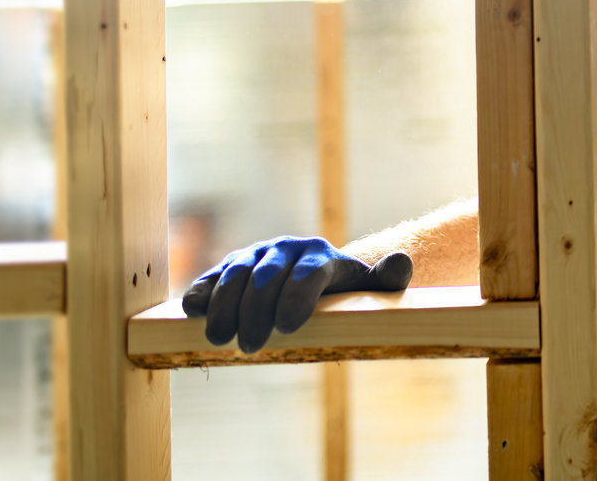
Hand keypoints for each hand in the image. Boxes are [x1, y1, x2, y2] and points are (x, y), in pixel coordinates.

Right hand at [181, 236, 411, 352]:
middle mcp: (285, 250)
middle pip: (268, 276)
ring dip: (224, 305)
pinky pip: (211, 276)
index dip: (298, 297)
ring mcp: (255, 256)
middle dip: (257, 310)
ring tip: (219, 337)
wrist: (312, 277)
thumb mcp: (367, 289)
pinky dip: (201, 291)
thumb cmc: (342, 291)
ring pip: (235, 274)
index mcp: (320, 255)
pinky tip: (193, 311)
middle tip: (251, 346)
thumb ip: (387, 280)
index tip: (288, 327)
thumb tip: (402, 263)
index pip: (310, 272)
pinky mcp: (228, 268)